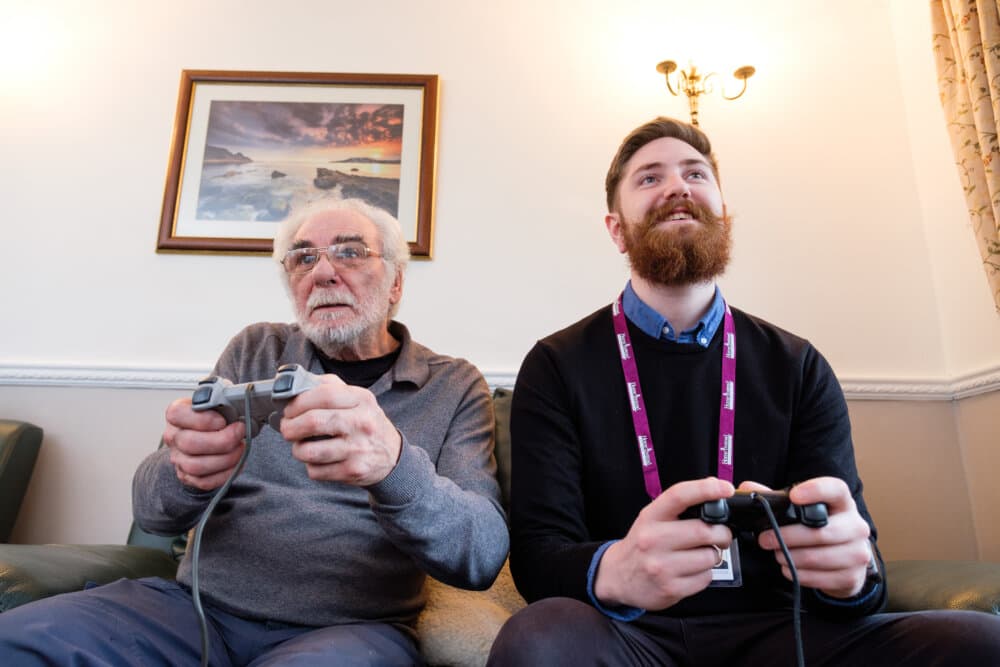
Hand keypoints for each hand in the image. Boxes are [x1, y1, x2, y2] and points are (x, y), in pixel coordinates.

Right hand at [162, 398, 246, 490]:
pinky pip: (204, 481)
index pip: (178, 414)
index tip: (223, 420)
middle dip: (222, 440)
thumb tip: (237, 399)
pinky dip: (225, 473)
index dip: (203, 419)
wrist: (210, 434)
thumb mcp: (218, 399)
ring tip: (240, 448)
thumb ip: (223, 396)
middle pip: (190, 443)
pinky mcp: (187, 476)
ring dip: (226, 458)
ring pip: (196, 466)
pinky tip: (237, 462)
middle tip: (240, 433)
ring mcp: (178, 458)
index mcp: (177, 414)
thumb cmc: (216, 416)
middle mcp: (174, 436)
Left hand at [277, 373, 402, 485]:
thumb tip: (295, 385)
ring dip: (297, 449)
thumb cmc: (365, 423)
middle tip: (287, 428)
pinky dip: (311, 466)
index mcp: (362, 399)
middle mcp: (362, 423)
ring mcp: (358, 449)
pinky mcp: (353, 471)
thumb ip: (328, 387)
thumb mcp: (357, 399)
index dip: (298, 402)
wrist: (393, 456)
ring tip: (301, 446)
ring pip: (309, 451)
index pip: (323, 395)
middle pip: (313, 421)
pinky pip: (316, 471)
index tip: (288, 409)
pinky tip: (319, 460)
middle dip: (290, 426)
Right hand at [593, 477, 734, 610]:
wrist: (617, 576)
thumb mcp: (652, 519)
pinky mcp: (671, 589)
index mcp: (651, 517)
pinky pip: (706, 578)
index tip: (725, 488)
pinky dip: (706, 573)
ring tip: (700, 554)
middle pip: (703, 530)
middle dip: (722, 533)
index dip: (706, 489)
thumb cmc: (642, 543)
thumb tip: (718, 491)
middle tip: (721, 535)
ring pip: (709, 556)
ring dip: (713, 555)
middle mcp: (653, 540)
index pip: (679, 496)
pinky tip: (691, 570)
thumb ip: (681, 507)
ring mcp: (661, 566)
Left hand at [740, 478, 872, 597]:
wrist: (847, 559)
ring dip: (790, 557)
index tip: (794, 496)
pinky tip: (789, 568)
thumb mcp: (801, 510)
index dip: (816, 491)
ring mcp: (858, 552)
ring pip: (818, 557)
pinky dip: (799, 574)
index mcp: (842, 502)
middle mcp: (856, 525)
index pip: (835, 489)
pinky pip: (820, 578)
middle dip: (786, 537)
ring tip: (777, 555)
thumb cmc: (819, 528)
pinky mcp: (853, 576)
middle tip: (764, 539)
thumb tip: (746, 488)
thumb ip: (774, 498)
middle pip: (820, 532)